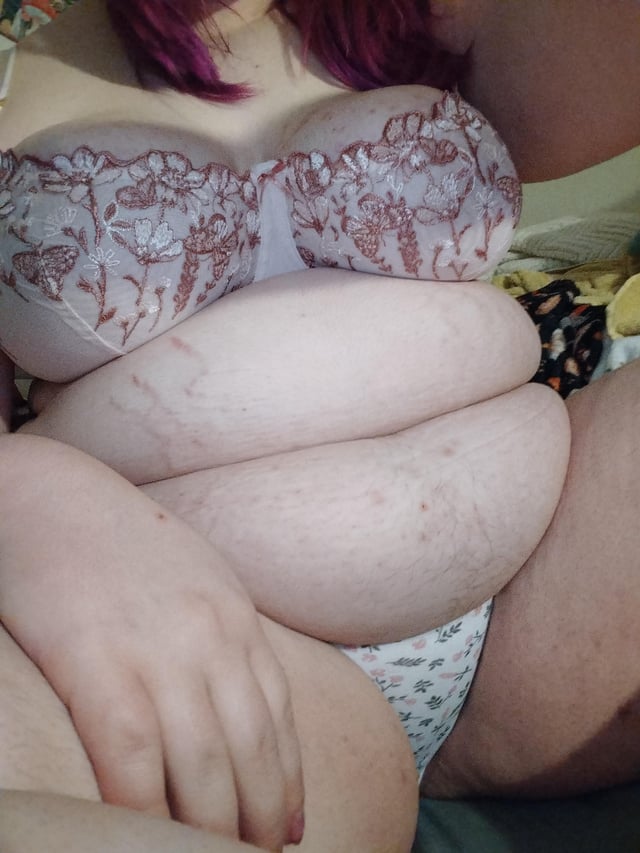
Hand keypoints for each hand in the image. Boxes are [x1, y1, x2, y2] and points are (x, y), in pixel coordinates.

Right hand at [0, 441, 303, 849]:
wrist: (50, 496)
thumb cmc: (117, 543)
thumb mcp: (193, 579)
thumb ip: (221, 634)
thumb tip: (233, 698)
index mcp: (235, 617)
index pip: (278, 716)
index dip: (287, 781)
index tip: (288, 828)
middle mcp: (210, 637)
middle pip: (252, 751)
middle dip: (259, 820)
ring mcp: (158, 652)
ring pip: (205, 767)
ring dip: (214, 831)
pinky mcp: (98, 665)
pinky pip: (133, 762)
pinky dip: (146, 813)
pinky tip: (147, 840)